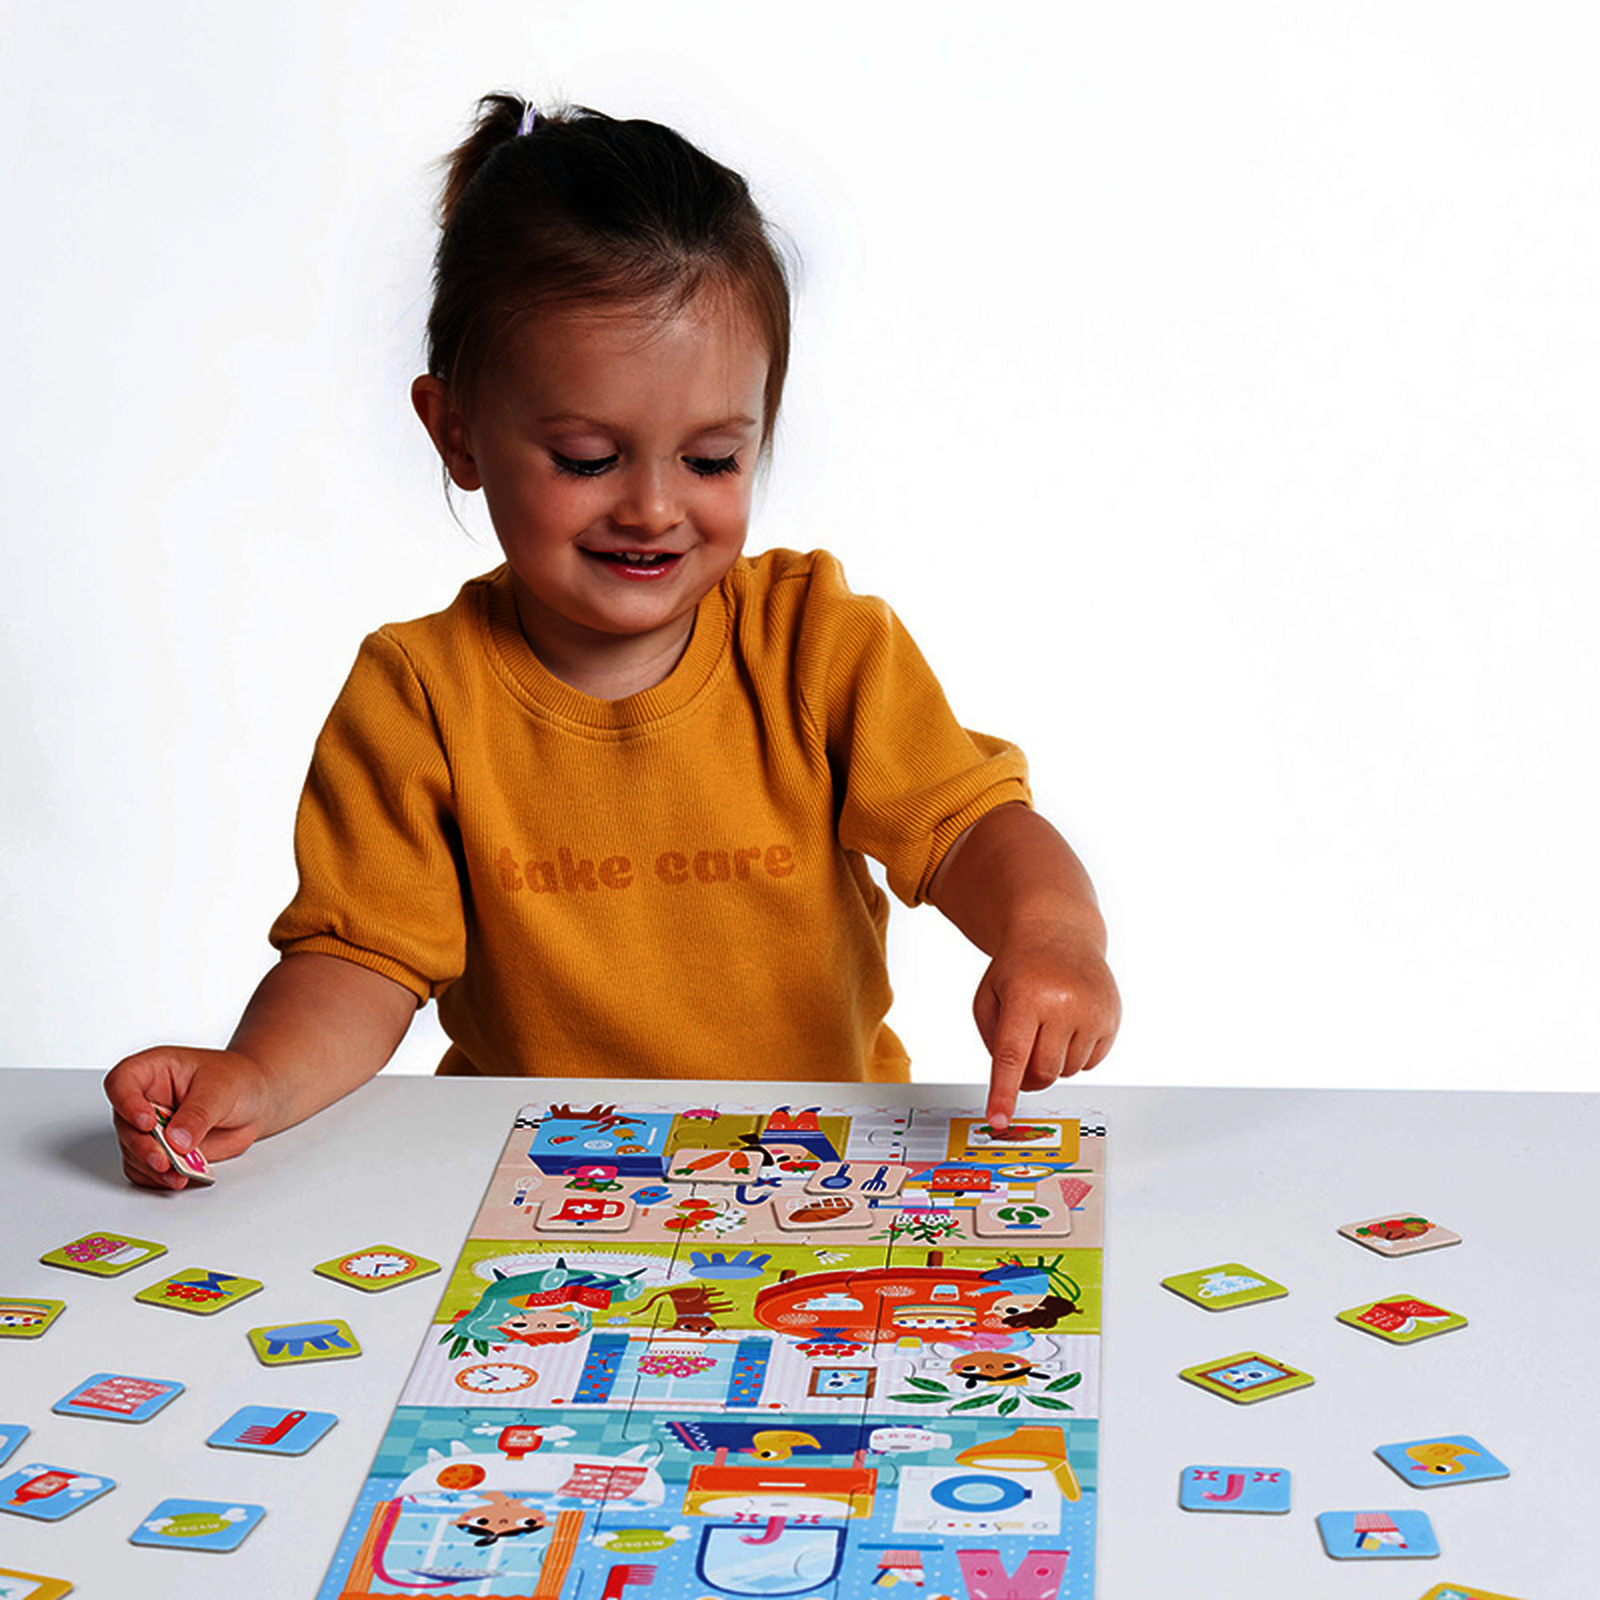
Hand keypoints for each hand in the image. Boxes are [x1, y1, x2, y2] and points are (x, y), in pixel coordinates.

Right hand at [103, 1047, 273, 1189]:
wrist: (255, 1101)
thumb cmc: (236, 1080)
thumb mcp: (222, 1088)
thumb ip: (199, 1113)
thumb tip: (177, 1140)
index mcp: (154, 1070)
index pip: (122, 1081)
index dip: (126, 1103)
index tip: (147, 1122)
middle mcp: (146, 1099)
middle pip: (124, 1124)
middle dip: (143, 1147)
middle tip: (164, 1160)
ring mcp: (151, 1127)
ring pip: (133, 1151)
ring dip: (151, 1167)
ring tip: (178, 1175)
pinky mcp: (159, 1150)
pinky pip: (146, 1169)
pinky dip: (158, 1178)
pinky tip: (177, 1179)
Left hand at [974, 923, 1120, 1130]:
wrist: (1059, 934)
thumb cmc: (1019, 968)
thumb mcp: (988, 996)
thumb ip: (992, 1040)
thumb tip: (1015, 1081)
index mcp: (1025, 996)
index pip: (1012, 1056)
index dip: (1004, 1093)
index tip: (998, 1120)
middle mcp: (1062, 1003)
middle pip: (1042, 1072)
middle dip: (1028, 1078)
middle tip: (1021, 1064)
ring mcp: (1092, 1011)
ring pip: (1067, 1071)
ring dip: (1053, 1062)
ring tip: (1047, 1027)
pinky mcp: (1111, 1017)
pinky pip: (1090, 1062)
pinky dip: (1075, 1055)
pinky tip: (1069, 1026)